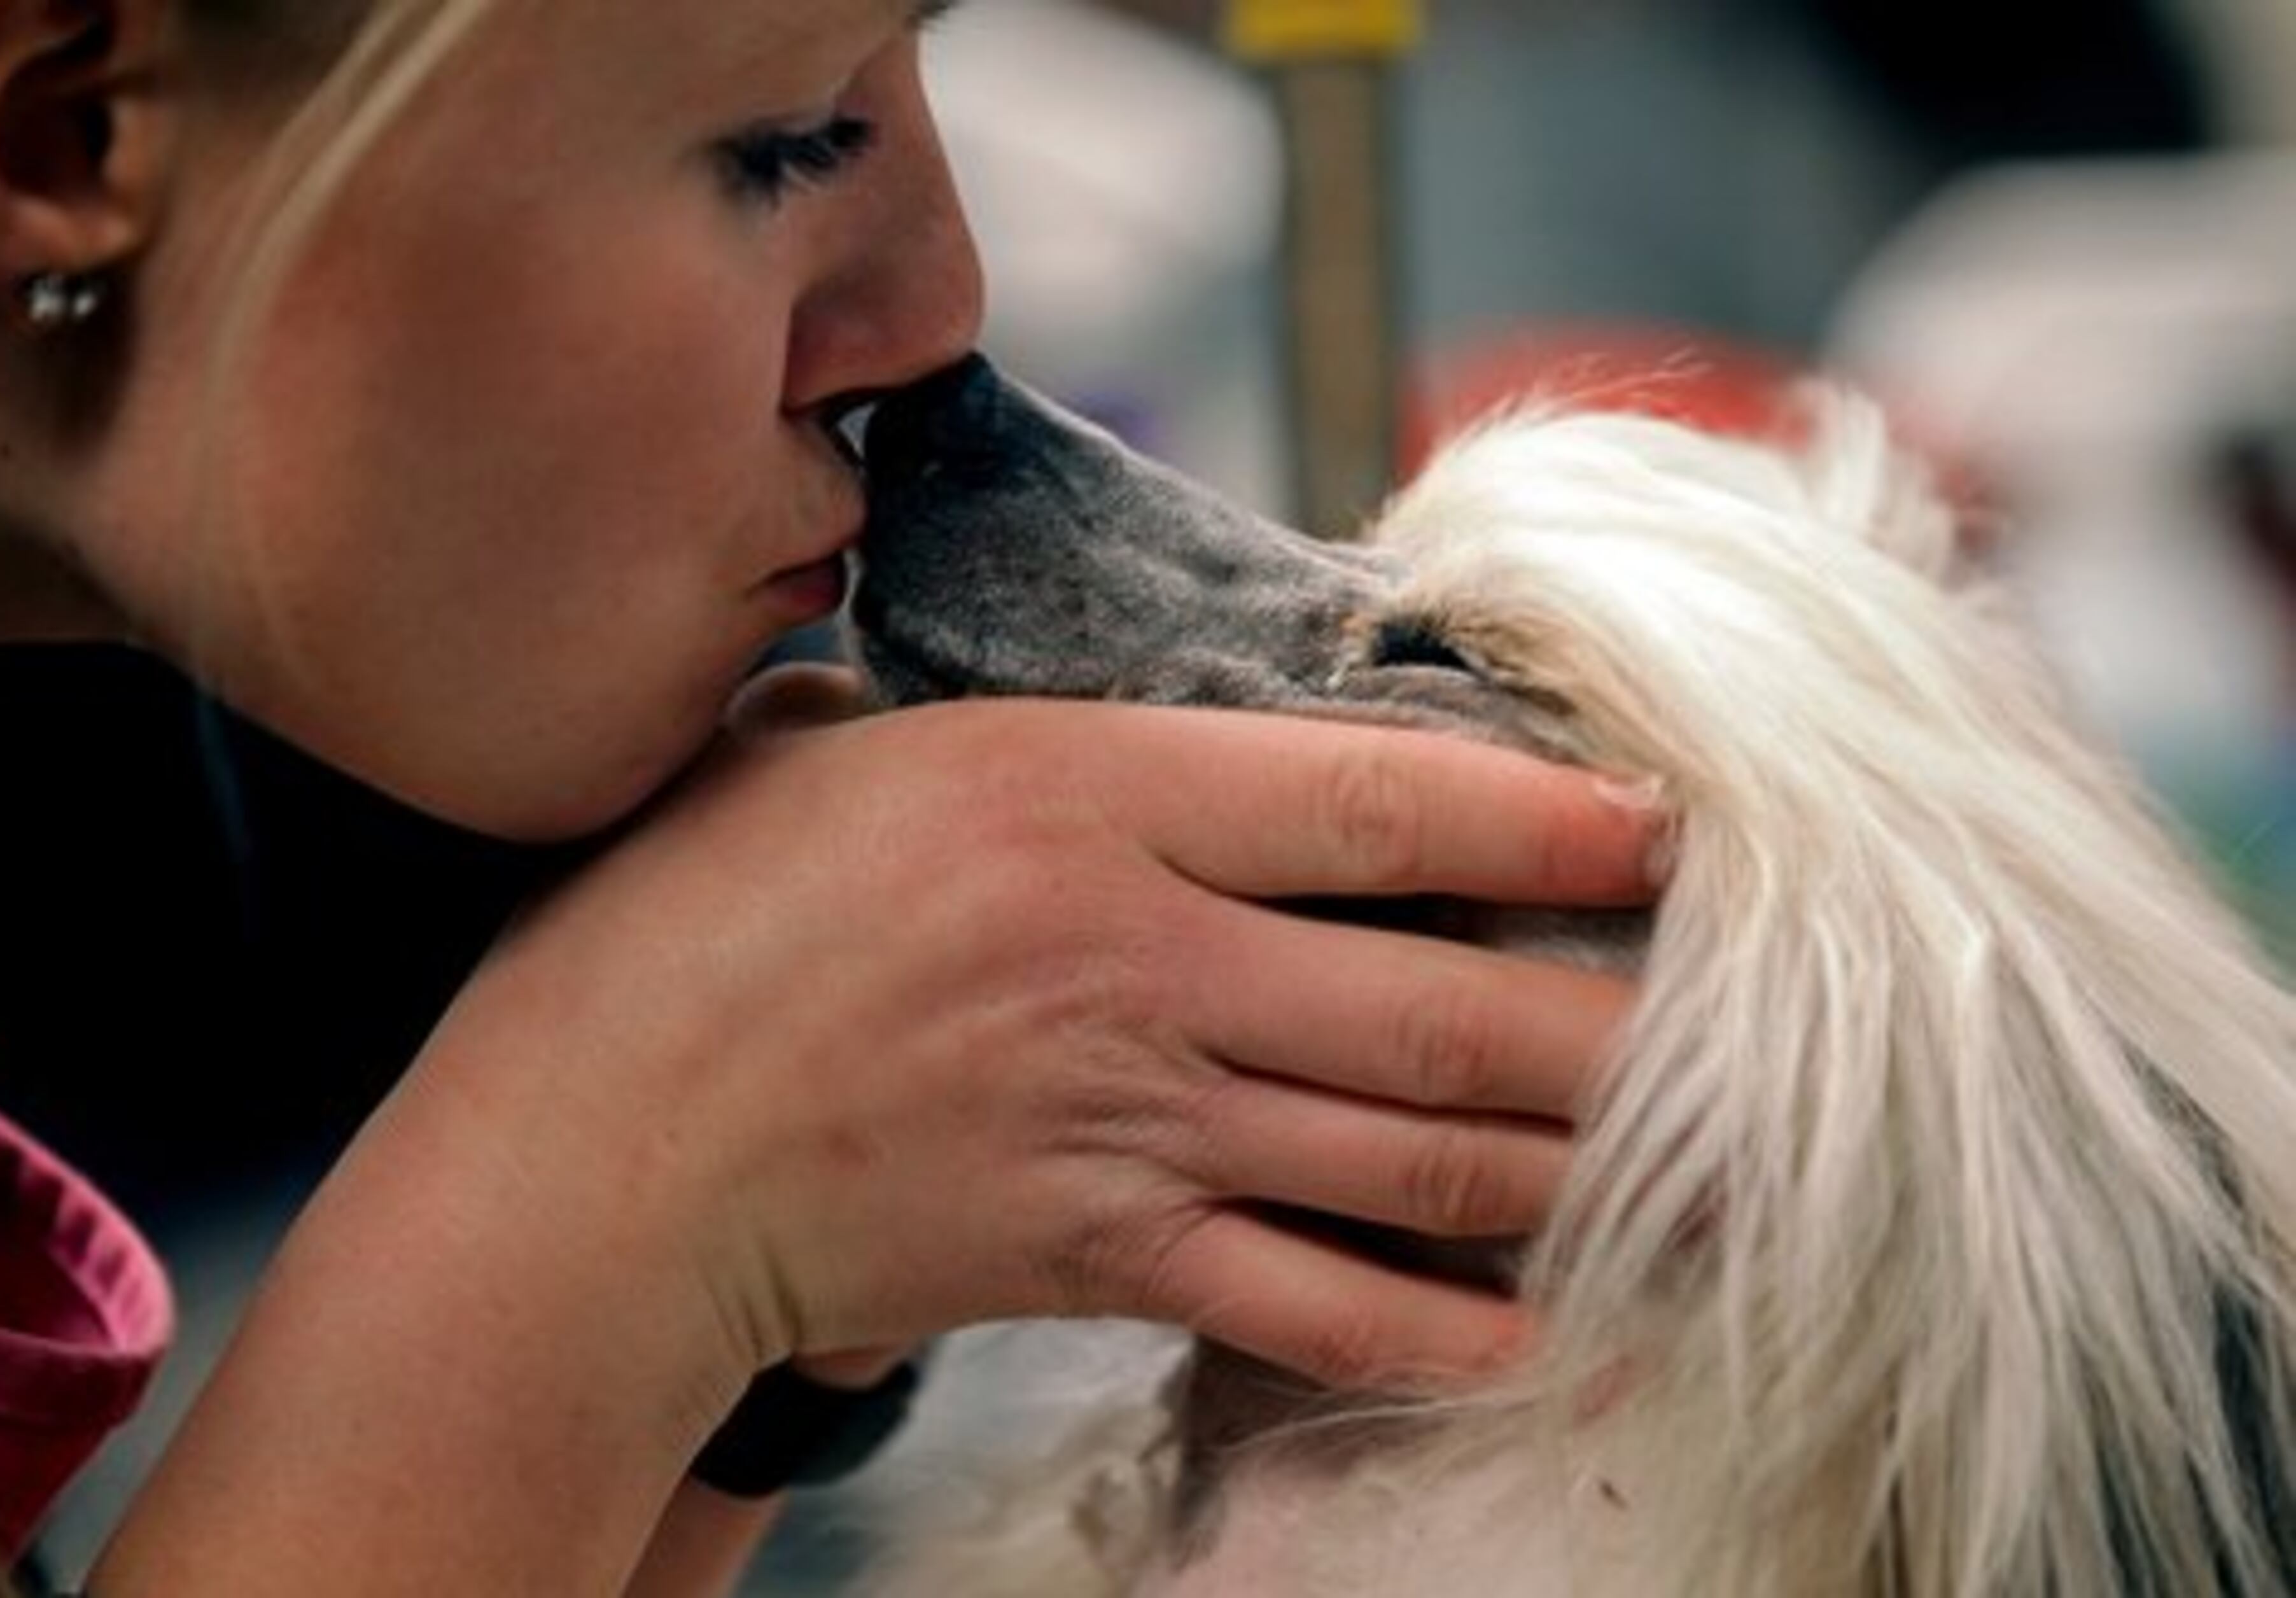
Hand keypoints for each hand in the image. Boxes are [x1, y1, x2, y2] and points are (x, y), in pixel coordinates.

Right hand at [442, 666, 1659, 1392]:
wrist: (596, 1158)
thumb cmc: (693, 920)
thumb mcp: (836, 749)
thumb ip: (999, 725)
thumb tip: (1111, 711)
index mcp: (1077, 800)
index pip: (1372, 805)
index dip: (1544, 819)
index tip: (1660, 831)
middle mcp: (1134, 962)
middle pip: (1437, 1008)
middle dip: (1608, 1027)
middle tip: (1725, 1027)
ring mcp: (1125, 1123)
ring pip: (1408, 1159)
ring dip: (1562, 1168)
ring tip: (1675, 1163)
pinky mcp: (1095, 1255)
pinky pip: (1307, 1304)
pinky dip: (1433, 1325)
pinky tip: (1533, 1324)